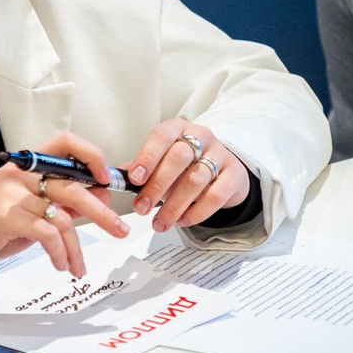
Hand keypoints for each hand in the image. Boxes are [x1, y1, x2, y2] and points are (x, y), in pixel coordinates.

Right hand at [0, 131, 132, 277]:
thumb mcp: (30, 207)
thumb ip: (62, 201)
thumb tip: (101, 197)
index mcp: (28, 164)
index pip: (66, 143)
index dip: (92, 155)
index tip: (107, 178)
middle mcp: (21, 173)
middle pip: (74, 187)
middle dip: (103, 213)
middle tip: (120, 230)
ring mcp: (12, 194)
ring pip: (64, 217)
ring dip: (78, 247)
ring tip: (79, 265)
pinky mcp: (5, 217)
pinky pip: (47, 233)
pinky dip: (60, 252)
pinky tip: (61, 264)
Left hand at [125, 119, 252, 231]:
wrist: (225, 172)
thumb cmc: (188, 166)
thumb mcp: (164, 162)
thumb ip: (142, 169)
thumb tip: (117, 178)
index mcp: (178, 129)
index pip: (162, 136)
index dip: (147, 157)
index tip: (135, 179)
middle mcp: (201, 138)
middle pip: (178, 158)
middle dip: (157, 185)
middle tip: (141, 208)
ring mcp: (221, 155)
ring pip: (195, 180)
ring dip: (174, 205)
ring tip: (159, 223)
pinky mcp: (235, 176)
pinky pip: (216, 195)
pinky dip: (196, 212)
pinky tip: (183, 221)